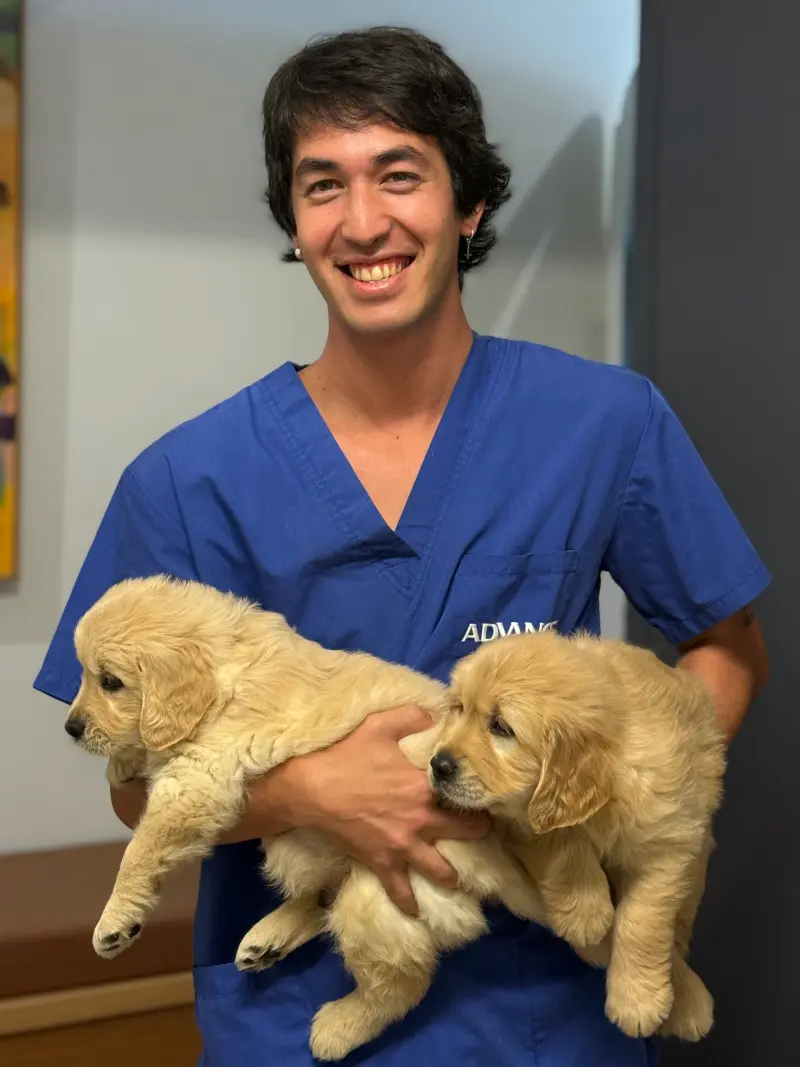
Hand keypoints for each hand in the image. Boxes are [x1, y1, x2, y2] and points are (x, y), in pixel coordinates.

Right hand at [252, 706, 490, 915]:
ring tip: (460, 880)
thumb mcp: (381, 725)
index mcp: (426, 787)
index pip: (466, 795)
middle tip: (484, 835)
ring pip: (440, 870)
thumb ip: (413, 718)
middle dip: (478, 835)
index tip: (486, 797)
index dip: (479, 796)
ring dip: (452, 876)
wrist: (311, 788)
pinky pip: (400, 891)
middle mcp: (422, 820)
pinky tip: (416, 912)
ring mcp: (403, 846)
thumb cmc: (347, 755)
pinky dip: (409, 903)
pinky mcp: (382, 862)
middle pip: (464, 833)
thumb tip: (435, 716)